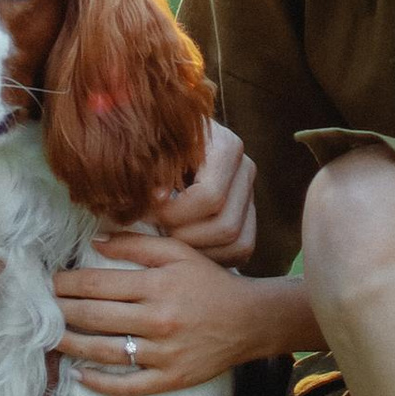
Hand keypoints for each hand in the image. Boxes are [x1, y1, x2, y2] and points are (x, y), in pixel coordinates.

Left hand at [55, 229, 265, 394]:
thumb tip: (94, 241)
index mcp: (157, 285)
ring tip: (49, 339)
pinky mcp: (170, 378)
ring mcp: (163, 353)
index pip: (97, 285)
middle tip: (39, 308)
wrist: (249, 320)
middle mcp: (157, 319)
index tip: (48, 282)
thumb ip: (136, 243)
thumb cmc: (209, 282)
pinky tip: (79, 376)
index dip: (67, 283)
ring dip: (71, 345)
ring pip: (105, 352)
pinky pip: (129, 385)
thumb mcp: (178, 252)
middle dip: (62, 311)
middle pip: (95, 317)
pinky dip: (101, 384)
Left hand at [148, 119, 255, 264]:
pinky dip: (212, 256)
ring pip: (236, 242)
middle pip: (226, 225)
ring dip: (197, 249)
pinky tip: (183, 247)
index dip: (173, 212)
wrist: (170, 139)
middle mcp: (245, 170)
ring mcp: (249, 194)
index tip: (145, 210)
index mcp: (227, 146)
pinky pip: (241, 250)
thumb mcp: (152, 147)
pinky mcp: (248, 216)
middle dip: (184, 235)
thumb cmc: (156, 142)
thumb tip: (156, 198)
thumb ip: (152, 169)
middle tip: (154, 230)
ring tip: (166, 238)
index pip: (209, 197)